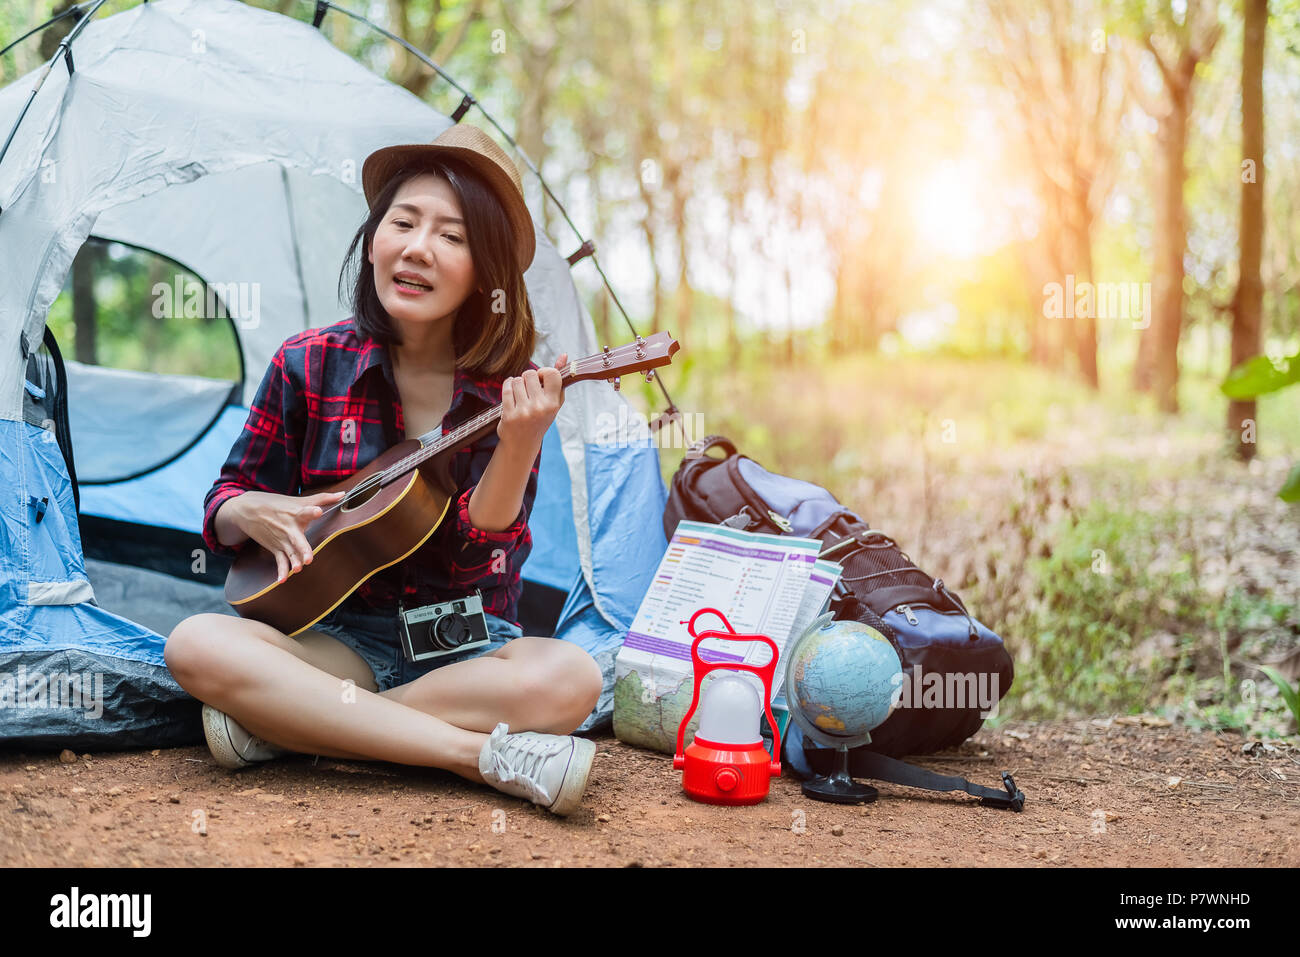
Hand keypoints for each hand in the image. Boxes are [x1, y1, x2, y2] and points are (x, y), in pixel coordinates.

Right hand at [228, 490, 345, 583]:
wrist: (248, 509)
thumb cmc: (278, 504)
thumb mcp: (299, 499)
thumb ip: (323, 498)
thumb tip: (343, 494)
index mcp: (297, 513)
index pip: (306, 511)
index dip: (312, 511)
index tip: (318, 511)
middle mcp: (289, 528)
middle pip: (297, 539)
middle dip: (303, 548)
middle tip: (308, 558)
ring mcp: (282, 539)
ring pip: (289, 553)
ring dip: (293, 562)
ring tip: (298, 569)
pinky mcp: (276, 548)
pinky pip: (280, 561)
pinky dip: (281, 571)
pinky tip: (282, 580)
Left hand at [497, 352, 566, 450]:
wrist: (522, 444)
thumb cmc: (539, 419)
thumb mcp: (552, 402)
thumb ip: (558, 379)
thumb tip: (564, 355)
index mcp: (553, 404)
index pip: (552, 374)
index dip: (544, 371)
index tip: (540, 379)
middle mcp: (540, 407)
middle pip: (530, 373)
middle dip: (527, 378)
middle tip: (528, 389)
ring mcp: (524, 411)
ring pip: (516, 380)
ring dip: (516, 383)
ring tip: (519, 394)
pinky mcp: (509, 414)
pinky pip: (506, 388)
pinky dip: (507, 386)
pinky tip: (511, 393)